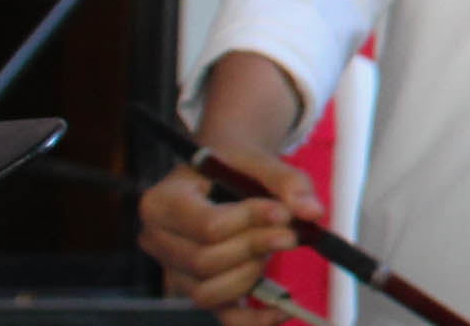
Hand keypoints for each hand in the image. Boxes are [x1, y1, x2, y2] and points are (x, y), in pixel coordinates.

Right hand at [136, 146, 321, 323]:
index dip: (251, 221)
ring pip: (208, 292)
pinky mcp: (194, 289)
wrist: (220, 173)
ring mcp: (172, 270)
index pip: (207, 225)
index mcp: (161, 202)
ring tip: (275, 246)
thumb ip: (287, 181)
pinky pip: (220, 316)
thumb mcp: (256, 160)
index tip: (285, 213)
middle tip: (291, 233)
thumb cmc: (233, 165)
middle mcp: (157, 241)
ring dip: (251, 274)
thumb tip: (311, 213)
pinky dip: (252, 319)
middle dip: (256, 248)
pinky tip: (281, 309)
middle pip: (206, 261)